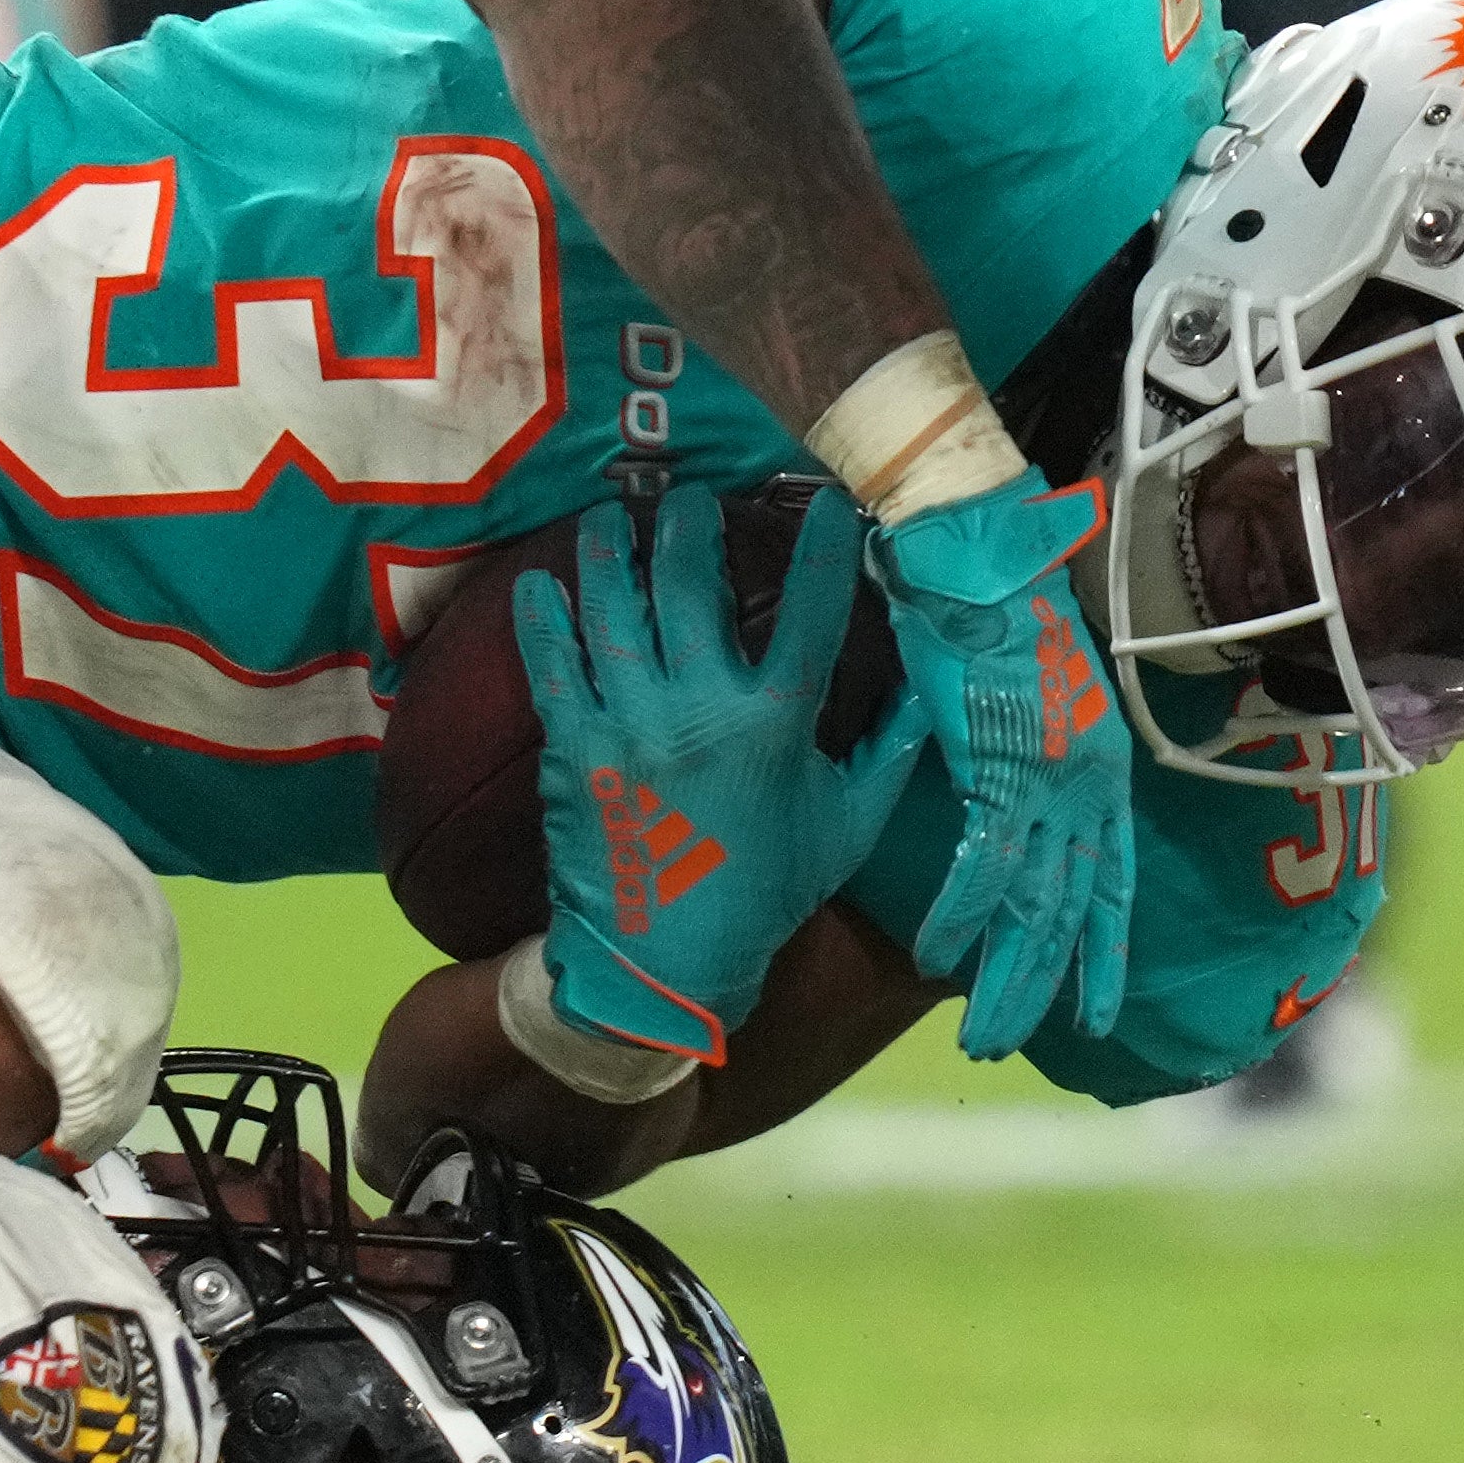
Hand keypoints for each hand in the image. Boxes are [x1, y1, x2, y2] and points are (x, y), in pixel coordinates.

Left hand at [516, 485, 927, 1064]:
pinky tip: (539, 582)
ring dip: (613, 550)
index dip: (823, 550)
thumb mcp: (846, 829)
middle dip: (690, 525)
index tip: (826, 504)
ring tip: (611, 515)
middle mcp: (699, 707)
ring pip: (615, 608)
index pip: (810, 613)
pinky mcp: (573, 745)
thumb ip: (888, 754)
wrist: (663, 964)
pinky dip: (545, 617)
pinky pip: (554, 663)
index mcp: (774, 725)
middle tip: (689, 498)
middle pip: (691, 584)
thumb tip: (924, 690)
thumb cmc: (763, 894)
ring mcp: (628, 721)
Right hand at [867, 469, 1130, 1058]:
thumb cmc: (992, 591)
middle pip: (1073, 908)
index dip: (1102, 949)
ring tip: (981, 1033)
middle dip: (1047, 986)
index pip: (1112, 879)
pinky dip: (959, 913)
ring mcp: (1046, 776)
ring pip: (1035, 903)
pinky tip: (936, 958)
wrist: (977, 543)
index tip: (1091, 1010)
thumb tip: (998, 762)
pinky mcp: (998, 763)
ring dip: (1005, 974)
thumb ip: (1017, 732)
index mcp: (1100, 760)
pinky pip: (982, 860)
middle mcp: (1086, 780)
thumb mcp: (1019, 680)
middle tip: (1016, 1042)